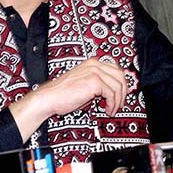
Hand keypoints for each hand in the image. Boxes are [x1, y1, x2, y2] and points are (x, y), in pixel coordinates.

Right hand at [9, 58, 127, 140]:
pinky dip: (112, 104)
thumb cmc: (63, 94)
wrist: (50, 98)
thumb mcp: (84, 84)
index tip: (120, 96)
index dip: (121, 85)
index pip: (116, 70)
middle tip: (119, 105)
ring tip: (111, 109)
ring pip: (118, 86)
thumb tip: (113, 92)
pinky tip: (107, 109)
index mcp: (92, 63)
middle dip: (123, 93)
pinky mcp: (94, 81)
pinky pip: (112, 94)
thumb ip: (99, 84)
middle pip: (121, 77)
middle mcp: (95, 64)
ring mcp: (94, 72)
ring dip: (117, 101)